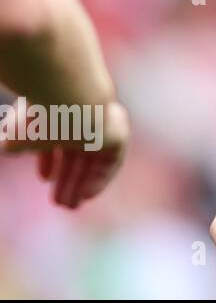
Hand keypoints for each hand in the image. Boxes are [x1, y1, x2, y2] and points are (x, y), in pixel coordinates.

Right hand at [0, 97, 129, 207]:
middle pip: (77, 153)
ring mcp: (101, 125)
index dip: (50, 160)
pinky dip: (99, 179)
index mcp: (60, 113)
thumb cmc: (39, 114)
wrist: (70, 97)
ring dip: (81, 183)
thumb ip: (14, 143)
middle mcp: (82, 118)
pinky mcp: (117, 134)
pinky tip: (87, 196)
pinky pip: (111, 161)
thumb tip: (9, 148)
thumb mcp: (18, 132)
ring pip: (93, 159)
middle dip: (67, 179)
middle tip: (59, 202)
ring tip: (69, 206)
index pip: (57, 139)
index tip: (44, 179)